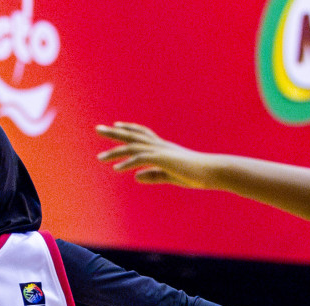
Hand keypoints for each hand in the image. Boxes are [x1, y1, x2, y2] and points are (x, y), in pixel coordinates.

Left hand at [95, 122, 213, 188]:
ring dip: (115, 152)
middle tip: (97, 129)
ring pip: (133, 147)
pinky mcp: (162, 159)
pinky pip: (141, 159)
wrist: (212, 170)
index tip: (116, 125)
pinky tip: (117, 168)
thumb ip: (152, 175)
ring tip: (99, 158)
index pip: (143, 134)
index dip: (129, 128)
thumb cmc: (195, 174)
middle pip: (133, 135)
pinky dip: (128, 163)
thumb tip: (135, 177)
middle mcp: (160, 145)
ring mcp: (161, 151)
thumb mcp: (170, 175)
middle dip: (114, 132)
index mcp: (163, 147)